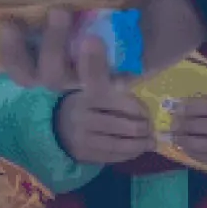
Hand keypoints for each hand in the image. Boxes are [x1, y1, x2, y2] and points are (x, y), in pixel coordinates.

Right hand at [0, 0, 206, 88]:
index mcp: (55, 26)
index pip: (16, 48)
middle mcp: (68, 51)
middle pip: (27, 75)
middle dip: (14, 55)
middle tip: (13, 25)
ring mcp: (94, 67)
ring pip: (56, 81)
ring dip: (49, 51)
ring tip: (61, 14)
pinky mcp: (123, 77)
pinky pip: (98, 85)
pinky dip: (90, 64)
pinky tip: (93, 40)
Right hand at [55, 40, 154, 164]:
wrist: (56, 126)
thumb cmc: (82, 103)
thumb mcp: (88, 85)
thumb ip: (101, 71)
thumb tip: (106, 50)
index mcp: (86, 97)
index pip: (118, 102)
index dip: (137, 108)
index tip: (146, 112)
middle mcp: (83, 118)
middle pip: (122, 125)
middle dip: (141, 128)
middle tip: (150, 127)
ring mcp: (83, 139)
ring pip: (119, 144)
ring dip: (140, 144)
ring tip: (150, 141)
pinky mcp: (86, 155)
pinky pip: (113, 157)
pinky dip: (129, 154)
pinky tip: (138, 149)